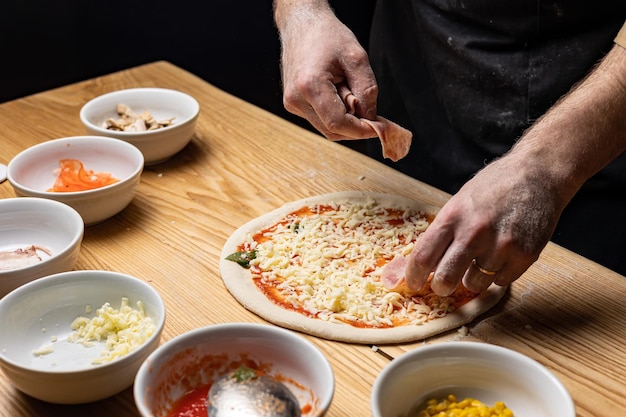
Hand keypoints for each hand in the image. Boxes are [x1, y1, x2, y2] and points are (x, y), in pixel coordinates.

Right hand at [277, 6, 378, 139]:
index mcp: (310, 86)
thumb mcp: (357, 57)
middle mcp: (296, 99)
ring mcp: (292, 103)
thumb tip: (371, 118)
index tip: (378, 127)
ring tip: (349, 91)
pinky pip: (320, 120)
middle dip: (355, 125)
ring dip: (345, 119)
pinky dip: (335, 114)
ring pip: (326, 128)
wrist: (302, 24)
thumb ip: (367, 90)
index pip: (338, 124)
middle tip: (370, 109)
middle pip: (332, 131)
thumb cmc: (327, 35)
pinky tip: (338, 93)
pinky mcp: (293, 104)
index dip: (361, 130)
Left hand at [404, 155, 564, 295]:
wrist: (538, 173)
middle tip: (443, 285)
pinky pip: (501, 282)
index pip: (423, 256)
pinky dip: (498, 274)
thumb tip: (423, 263)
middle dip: (440, 287)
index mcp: (453, 216)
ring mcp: (501, 245)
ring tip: (481, 257)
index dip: (413, 276)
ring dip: (473, 277)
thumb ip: (444, 231)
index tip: (412, 283)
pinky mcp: (525, 255)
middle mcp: (474, 232)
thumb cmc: (494, 187)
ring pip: (474, 284)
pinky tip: (502, 254)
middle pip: (445, 279)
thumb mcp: (460, 202)